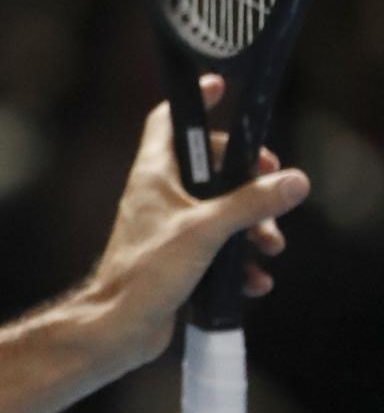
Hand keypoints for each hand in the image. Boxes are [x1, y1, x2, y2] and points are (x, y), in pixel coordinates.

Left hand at [85, 73, 309, 369]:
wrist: (120, 326)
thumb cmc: (147, 272)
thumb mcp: (206, 230)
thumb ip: (250, 202)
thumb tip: (292, 180)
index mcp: (153, 174)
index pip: (169, 120)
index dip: (195, 101)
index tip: (221, 85)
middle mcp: (158, 194)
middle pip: (211, 167)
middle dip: (248, 179)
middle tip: (275, 187)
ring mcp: (168, 226)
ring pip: (221, 211)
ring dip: (252, 226)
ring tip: (270, 246)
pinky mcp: (178, 257)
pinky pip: (218, 248)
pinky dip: (239, 261)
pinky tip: (254, 280)